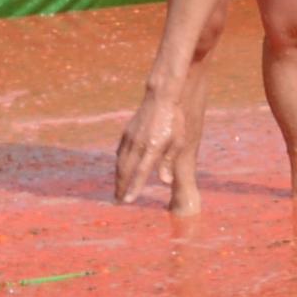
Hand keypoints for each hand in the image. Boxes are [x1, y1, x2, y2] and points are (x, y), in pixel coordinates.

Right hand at [114, 86, 181, 203]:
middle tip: (118, 200)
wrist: (162, 96)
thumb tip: (165, 182)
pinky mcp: (127, 131)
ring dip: (118, 176)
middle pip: (125, 170)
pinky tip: (120, 168)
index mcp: (152, 147)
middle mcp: (138, 144)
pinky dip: (119, 163)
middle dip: (121, 186)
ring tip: (118, 189)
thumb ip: (169, 161)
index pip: (141, 172)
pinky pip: (120, 151)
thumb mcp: (179, 141)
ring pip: (120, 161)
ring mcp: (130, 137)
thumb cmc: (175, 119)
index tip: (128, 200)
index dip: (134, 187)